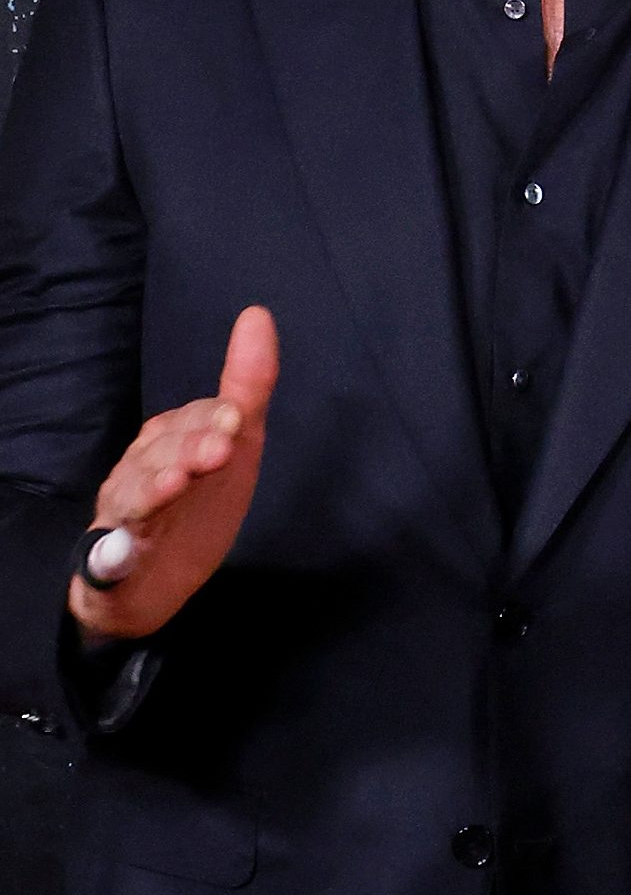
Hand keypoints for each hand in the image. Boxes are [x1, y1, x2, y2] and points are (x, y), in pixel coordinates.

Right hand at [68, 306, 279, 640]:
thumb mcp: (232, 447)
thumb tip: (258, 314)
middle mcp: (140, 469)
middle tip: (218, 451)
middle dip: (189, 449)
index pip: (190, 420)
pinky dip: (111, 552)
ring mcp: (124, 512)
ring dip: (156, 487)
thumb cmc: (195, 502)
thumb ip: (246, 387)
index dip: (211, 421)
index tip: (234, 418)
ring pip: (135, 495)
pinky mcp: (112, 559)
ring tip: (176, 483)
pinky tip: (119, 551)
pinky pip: (108, 554)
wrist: (151, 580)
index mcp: (169, 441)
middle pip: (162, 452)